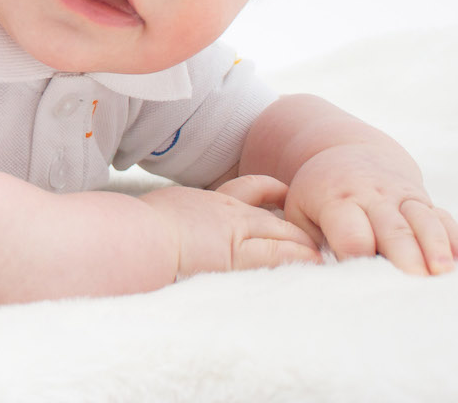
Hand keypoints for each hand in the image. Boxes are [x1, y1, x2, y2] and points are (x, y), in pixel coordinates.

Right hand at [140, 175, 320, 277]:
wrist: (139, 238)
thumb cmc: (137, 227)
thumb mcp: (161, 210)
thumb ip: (174, 216)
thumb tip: (159, 226)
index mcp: (209, 202)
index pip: (249, 191)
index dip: (270, 193)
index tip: (281, 196)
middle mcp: (228, 213)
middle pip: (274, 216)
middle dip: (296, 227)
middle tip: (315, 239)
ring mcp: (235, 234)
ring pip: (283, 235)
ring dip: (303, 247)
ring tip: (320, 258)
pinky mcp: (238, 257)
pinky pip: (277, 256)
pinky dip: (297, 260)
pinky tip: (311, 266)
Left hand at [284, 144, 457, 275]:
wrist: (346, 154)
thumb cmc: (319, 195)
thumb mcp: (300, 211)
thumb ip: (307, 242)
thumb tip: (319, 275)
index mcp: (338, 200)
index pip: (352, 234)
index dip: (358, 258)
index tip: (364, 283)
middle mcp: (373, 196)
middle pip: (393, 229)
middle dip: (405, 256)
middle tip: (416, 282)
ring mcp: (402, 196)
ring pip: (423, 220)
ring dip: (436, 246)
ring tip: (444, 272)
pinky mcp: (423, 199)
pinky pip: (442, 216)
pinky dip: (453, 236)